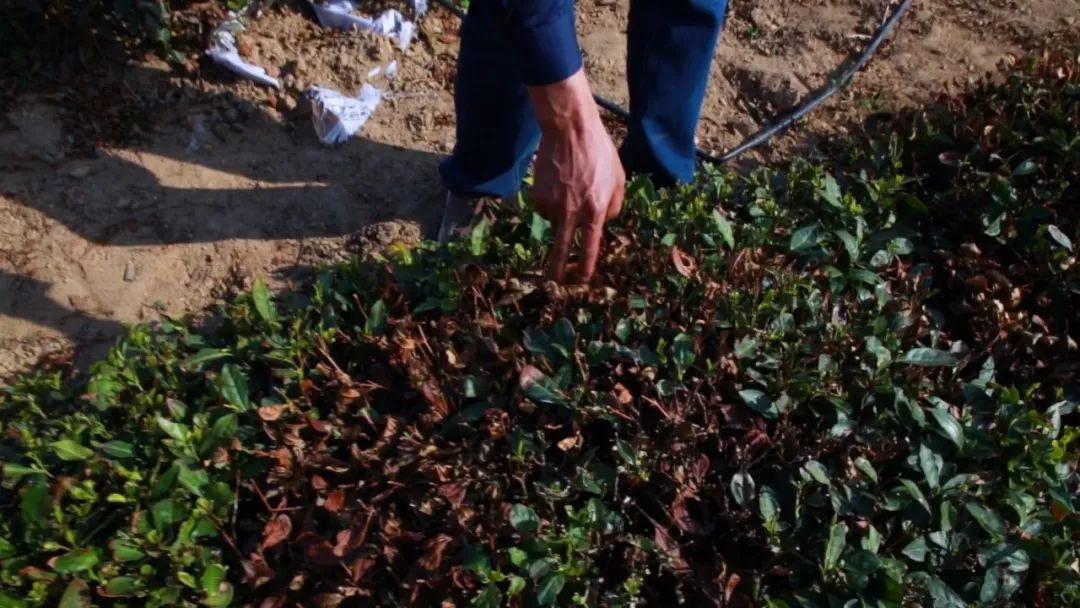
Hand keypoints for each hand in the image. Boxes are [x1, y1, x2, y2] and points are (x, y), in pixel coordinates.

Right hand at [528, 70, 624, 282]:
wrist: (570, 130)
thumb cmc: (599, 152)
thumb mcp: (619, 179)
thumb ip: (614, 206)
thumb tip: (603, 225)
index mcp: (596, 210)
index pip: (589, 248)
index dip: (585, 267)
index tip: (581, 280)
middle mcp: (572, 212)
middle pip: (562, 250)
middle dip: (557, 270)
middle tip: (553, 283)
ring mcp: (552, 205)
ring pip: (554, 223)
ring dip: (560, 216)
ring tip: (568, 190)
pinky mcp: (537, 196)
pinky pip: (544, 209)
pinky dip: (550, 203)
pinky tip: (558, 184)